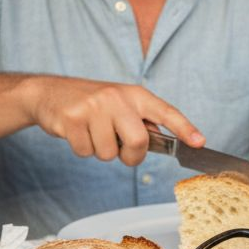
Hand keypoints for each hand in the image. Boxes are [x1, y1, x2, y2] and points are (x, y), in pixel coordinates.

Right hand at [22, 77, 203, 165]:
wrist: (49, 92)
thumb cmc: (92, 103)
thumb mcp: (121, 104)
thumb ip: (141, 121)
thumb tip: (166, 142)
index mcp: (135, 95)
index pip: (166, 112)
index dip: (184, 128)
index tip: (200, 142)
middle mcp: (117, 98)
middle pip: (139, 142)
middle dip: (131, 156)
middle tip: (121, 150)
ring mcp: (94, 107)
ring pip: (109, 153)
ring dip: (101, 151)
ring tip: (92, 132)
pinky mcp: (73, 118)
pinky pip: (85, 152)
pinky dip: (82, 149)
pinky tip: (77, 132)